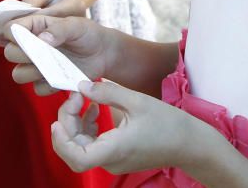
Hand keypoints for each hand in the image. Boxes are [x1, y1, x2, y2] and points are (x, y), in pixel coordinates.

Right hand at [4, 15, 111, 95]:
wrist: (103, 52)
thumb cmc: (88, 33)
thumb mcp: (76, 24)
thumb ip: (59, 28)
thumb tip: (42, 39)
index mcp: (34, 26)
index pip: (9, 29)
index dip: (12, 34)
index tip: (29, 37)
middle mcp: (31, 46)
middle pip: (9, 53)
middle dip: (22, 54)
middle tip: (42, 51)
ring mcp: (37, 66)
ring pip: (18, 75)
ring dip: (32, 72)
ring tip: (53, 65)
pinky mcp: (47, 82)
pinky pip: (37, 89)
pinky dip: (49, 85)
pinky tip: (63, 76)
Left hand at [51, 81, 198, 174]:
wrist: (189, 143)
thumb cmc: (168, 123)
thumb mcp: (138, 101)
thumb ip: (107, 92)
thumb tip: (80, 85)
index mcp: (114, 149)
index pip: (76, 158)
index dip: (60, 141)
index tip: (58, 119)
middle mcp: (110, 160)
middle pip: (73, 149)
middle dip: (66, 122)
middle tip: (73, 96)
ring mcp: (112, 160)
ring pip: (80, 147)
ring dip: (75, 123)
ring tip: (82, 98)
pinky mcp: (116, 156)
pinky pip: (91, 145)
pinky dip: (86, 127)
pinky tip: (93, 109)